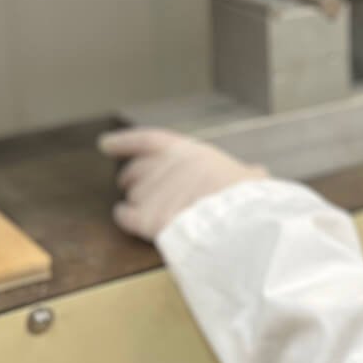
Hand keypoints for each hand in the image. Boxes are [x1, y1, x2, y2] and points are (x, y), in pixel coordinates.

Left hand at [99, 128, 265, 241]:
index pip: (148, 140)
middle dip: (130, 177)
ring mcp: (154, 192)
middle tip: (126, 182)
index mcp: (189, 151)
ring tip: (138, 206)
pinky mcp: (147, 218)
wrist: (238, 221)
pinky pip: (126, 216)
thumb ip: (248, 174)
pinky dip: (123, 217)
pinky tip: (123, 217)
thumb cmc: (247, 197)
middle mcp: (166, 166)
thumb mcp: (250, 178)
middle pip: (136, 170)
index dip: (125, 141)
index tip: (105, 143)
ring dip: (135, 200)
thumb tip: (258, 173)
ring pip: (133, 194)